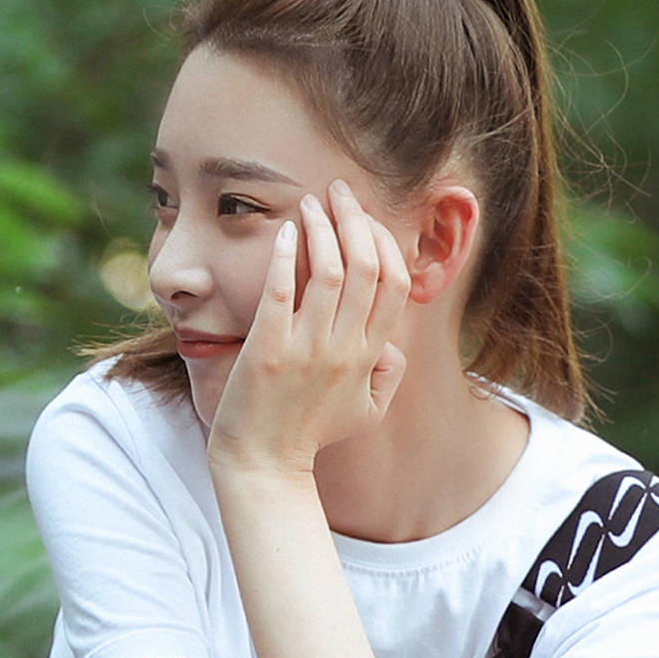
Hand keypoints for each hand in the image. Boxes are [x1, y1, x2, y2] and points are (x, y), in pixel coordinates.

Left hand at [205, 182, 409, 483]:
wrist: (263, 465)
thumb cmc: (310, 435)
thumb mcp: (366, 411)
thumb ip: (388, 375)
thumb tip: (393, 342)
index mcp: (370, 356)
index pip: (395, 284)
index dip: (387, 243)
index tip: (368, 219)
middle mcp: (345, 348)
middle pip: (366, 266)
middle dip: (356, 218)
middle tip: (339, 191)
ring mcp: (306, 349)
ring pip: (328, 270)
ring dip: (323, 226)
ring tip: (310, 201)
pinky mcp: (267, 350)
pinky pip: (282, 290)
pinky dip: (286, 255)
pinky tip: (287, 230)